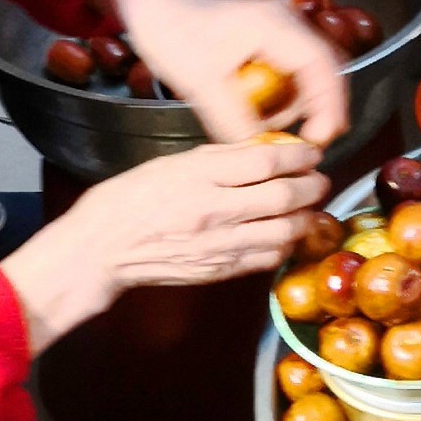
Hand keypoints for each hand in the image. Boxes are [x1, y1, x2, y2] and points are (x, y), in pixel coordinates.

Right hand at [0, 137, 329, 355]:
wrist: (102, 249)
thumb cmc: (129, 200)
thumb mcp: (171, 163)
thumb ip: (219, 158)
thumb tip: (263, 151)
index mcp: (200, 175)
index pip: (267, 160)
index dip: (299, 155)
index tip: (310, 152)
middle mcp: (215, 210)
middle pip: (285, 197)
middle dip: (312, 187)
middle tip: (319, 180)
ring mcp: (220, 244)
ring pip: (284, 232)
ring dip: (305, 219)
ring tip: (308, 209)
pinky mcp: (220, 270)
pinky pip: (267, 259)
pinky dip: (284, 246)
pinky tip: (284, 235)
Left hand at [106, 0, 349, 146]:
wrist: (154, 7)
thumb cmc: (172, 33)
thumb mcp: (200, 84)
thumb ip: (232, 121)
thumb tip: (260, 151)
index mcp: (272, 26)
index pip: (320, 66)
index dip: (329, 105)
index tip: (321, 137)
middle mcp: (285, 23)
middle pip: (324, 71)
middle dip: (322, 110)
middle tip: (311, 143)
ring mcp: (280, 30)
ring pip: (310, 74)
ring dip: (301, 106)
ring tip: (274, 130)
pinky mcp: (271, 40)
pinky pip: (293, 73)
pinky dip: (286, 98)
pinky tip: (266, 116)